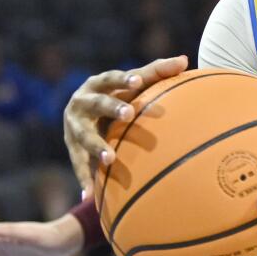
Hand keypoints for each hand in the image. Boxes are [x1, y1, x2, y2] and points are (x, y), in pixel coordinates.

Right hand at [63, 56, 188, 194]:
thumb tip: (184, 59)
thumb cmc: (118, 93)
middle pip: (97, 104)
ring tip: (110, 159)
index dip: (124, 80)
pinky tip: (90, 196)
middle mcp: (81, 103)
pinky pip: (78, 164)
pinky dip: (85, 178)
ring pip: (84, 137)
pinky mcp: (71, 148)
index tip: (137, 81)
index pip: (112, 78)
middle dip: (111, 108)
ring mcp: (74, 126)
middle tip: (129, 114)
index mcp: (97, 83)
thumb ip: (157, 72)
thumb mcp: (133, 83)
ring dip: (96, 147)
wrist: (83, 111)